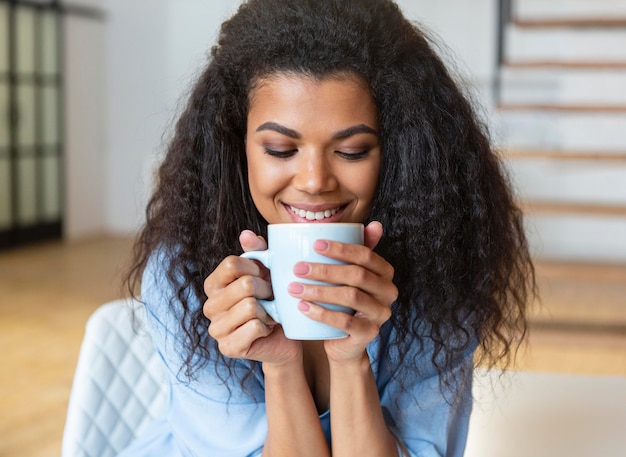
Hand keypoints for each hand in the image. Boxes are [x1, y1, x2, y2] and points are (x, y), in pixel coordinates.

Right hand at [203, 230, 301, 364]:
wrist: (284, 337)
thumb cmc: (272, 301)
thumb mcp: (267, 272)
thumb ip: (257, 251)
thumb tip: (246, 234)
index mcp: (214, 284)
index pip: (231, 263)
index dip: (255, 266)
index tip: (265, 275)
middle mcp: (210, 306)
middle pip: (245, 285)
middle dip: (267, 290)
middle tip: (271, 298)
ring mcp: (216, 329)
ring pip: (250, 307)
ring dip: (268, 310)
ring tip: (269, 313)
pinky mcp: (228, 348)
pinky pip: (254, 327)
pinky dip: (267, 326)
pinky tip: (267, 328)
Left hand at [287, 221, 397, 362]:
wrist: (344, 341)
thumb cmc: (343, 302)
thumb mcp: (347, 275)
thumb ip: (353, 249)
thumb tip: (374, 224)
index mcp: (385, 272)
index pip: (366, 255)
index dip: (341, 248)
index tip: (314, 244)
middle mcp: (388, 292)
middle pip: (356, 275)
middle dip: (325, 270)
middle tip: (298, 268)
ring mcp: (380, 314)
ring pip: (350, 296)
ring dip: (319, 290)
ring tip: (294, 288)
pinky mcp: (369, 334)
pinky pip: (345, 321)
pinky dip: (322, 313)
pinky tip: (303, 307)